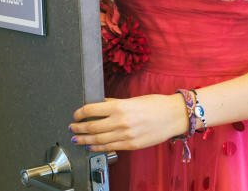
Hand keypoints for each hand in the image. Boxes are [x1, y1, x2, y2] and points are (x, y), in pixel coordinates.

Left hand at [70, 94, 187, 151]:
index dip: (80, 113)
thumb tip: (102, 104)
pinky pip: (109, 147)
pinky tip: (91, 147)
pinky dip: (97, 148)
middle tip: (72, 128)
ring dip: (84, 140)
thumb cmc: (157, 105)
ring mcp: (125, 135)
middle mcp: (121, 121)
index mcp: (120, 106)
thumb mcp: (134, 99)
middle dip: (78, 129)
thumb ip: (116, 103)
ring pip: (98, 140)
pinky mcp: (131, 145)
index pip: (91, 110)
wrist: (174, 116)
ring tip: (77, 139)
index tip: (76, 115)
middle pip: (91, 127)